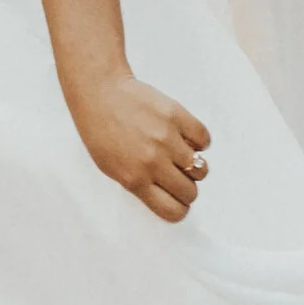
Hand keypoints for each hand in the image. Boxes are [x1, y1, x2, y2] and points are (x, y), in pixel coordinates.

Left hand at [71, 72, 210, 223]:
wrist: (100, 93)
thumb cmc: (101, 132)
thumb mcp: (112, 169)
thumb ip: (140, 184)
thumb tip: (170, 196)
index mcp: (134, 179)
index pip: (173, 211)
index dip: (179, 208)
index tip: (178, 200)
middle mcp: (153, 162)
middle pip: (190, 192)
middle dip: (186, 188)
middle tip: (177, 175)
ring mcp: (166, 138)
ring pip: (200, 169)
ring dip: (193, 165)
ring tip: (180, 154)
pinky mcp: (176, 115)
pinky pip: (204, 140)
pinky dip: (199, 141)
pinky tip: (185, 137)